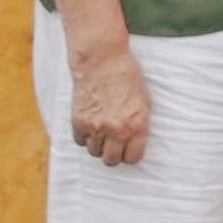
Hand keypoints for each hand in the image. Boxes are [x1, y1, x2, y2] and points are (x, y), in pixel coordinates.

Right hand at [63, 42, 152, 166]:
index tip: (128, 150)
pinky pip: (81, 141)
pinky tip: (90, 125)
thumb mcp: (142, 101)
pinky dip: (85, 136)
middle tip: (113, 145)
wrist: (102, 61)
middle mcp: (116, 130)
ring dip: (98, 145)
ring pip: (94, 152)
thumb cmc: (127, 78)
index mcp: (137, 125)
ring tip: (101, 132)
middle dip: (113, 154)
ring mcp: (96, 127)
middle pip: (111, 160)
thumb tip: (133, 144)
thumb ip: (138, 125)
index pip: (132, 158)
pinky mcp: (79, 122)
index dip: (130, 155)